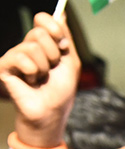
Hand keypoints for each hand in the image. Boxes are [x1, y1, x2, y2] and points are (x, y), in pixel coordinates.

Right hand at [0, 12, 78, 146]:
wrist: (50, 111)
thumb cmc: (60, 90)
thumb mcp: (70, 62)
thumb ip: (65, 38)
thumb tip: (60, 13)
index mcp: (42, 44)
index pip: (42, 19)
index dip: (54, 28)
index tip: (63, 44)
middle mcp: (26, 46)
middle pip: (39, 32)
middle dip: (53, 54)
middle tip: (51, 69)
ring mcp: (14, 55)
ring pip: (32, 47)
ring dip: (44, 67)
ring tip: (40, 78)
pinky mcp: (4, 65)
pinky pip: (21, 58)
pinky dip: (32, 72)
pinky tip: (30, 81)